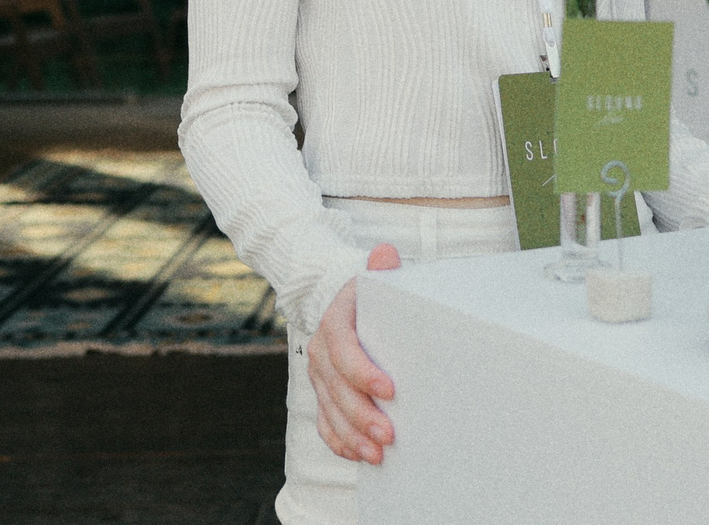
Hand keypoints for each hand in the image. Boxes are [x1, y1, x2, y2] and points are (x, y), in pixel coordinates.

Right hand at [310, 243, 400, 464]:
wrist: (338, 300)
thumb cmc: (367, 295)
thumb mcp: (373, 279)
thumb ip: (381, 268)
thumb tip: (385, 254)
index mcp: (334, 323)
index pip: (344, 351)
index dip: (363, 372)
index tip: (390, 389)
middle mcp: (321, 351)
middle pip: (337, 389)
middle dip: (362, 415)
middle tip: (389, 435)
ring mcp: (319, 375)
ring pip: (330, 411)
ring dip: (353, 435)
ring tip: (378, 454)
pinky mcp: (322, 392)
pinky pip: (325, 422)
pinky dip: (339, 442)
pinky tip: (358, 455)